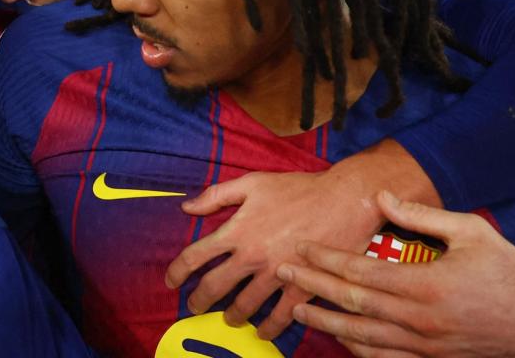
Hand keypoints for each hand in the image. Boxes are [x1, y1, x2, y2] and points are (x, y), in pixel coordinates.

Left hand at [166, 141, 435, 339]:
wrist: (344, 199)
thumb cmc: (298, 188)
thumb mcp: (252, 183)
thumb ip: (216, 195)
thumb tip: (186, 208)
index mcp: (237, 230)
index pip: (194, 256)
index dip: (176, 271)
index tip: (170, 282)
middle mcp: (252, 255)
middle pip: (214, 286)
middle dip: (200, 300)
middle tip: (195, 307)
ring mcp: (277, 273)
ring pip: (245, 305)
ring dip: (233, 315)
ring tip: (229, 319)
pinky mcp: (302, 286)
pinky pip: (281, 315)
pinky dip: (269, 327)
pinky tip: (262, 331)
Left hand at [280, 191, 514, 357]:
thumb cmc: (511, 273)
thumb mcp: (471, 232)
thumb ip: (421, 215)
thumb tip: (379, 196)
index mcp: (425, 284)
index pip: (360, 270)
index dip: (326, 260)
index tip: (301, 249)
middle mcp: (420, 319)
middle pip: (352, 303)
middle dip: (312, 287)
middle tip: (281, 274)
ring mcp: (426, 345)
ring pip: (364, 336)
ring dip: (328, 322)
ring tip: (299, 309)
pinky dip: (358, 350)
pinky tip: (341, 339)